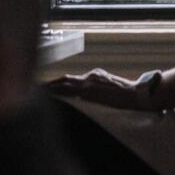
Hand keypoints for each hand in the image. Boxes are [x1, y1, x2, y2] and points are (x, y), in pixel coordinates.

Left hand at [46, 68, 161, 110]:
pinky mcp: (90, 91)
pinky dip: (59, 93)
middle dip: (52, 84)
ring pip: (65, 84)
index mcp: (94, 76)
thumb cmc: (126, 95)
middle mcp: (90, 76)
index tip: (48, 88)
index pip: (72, 80)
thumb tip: (88, 97)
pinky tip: (50, 97)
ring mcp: (89, 83)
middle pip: (65, 80)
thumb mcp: (110, 88)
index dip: (60, 84)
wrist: (136, 94)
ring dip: (52, 88)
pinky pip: (70, 92)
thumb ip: (98, 90)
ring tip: (39, 92)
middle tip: (37, 88)